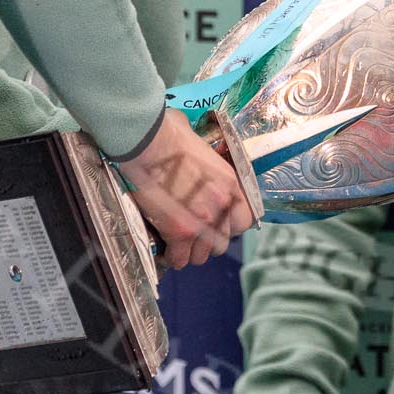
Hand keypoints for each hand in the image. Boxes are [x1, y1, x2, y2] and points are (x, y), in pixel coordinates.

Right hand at [114, 109, 256, 269]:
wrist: (149, 142)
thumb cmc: (169, 134)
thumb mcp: (199, 144)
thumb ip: (202, 158)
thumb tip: (191, 149)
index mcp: (229, 184)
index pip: (244, 221)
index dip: (229, 226)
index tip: (216, 224)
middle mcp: (221, 206)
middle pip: (222, 243)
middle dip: (207, 242)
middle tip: (192, 234)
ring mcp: (202, 222)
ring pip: (201, 256)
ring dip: (189, 251)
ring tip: (177, 244)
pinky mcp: (179, 231)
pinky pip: (179, 258)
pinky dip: (171, 257)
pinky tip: (163, 249)